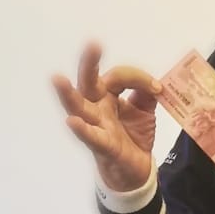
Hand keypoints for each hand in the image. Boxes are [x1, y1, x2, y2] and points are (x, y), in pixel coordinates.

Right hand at [52, 42, 161, 190]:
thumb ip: (146, 93)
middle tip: (93, 44)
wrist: (137, 169)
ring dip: (68, 94)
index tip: (157, 87)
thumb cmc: (133, 136)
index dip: (137, 77)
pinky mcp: (102, 146)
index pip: (117, 76)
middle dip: (89, 63)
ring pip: (79, 108)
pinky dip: (82, 130)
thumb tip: (153, 83)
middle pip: (88, 82)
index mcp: (106, 95)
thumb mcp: (144, 111)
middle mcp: (96, 107)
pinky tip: (72, 122)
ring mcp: (96, 126)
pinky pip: (91, 137)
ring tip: (57, 79)